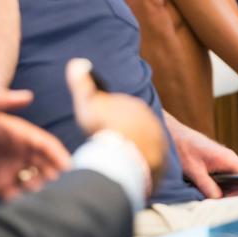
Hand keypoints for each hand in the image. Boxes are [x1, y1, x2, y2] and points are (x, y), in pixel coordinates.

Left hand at [0, 90, 70, 199]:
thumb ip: (0, 101)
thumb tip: (29, 95)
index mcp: (19, 133)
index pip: (45, 144)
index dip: (58, 154)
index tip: (68, 166)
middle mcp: (18, 151)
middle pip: (45, 163)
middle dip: (55, 173)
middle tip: (60, 185)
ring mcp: (9, 169)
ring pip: (35, 180)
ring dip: (41, 186)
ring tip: (40, 193)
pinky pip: (16, 194)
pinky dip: (23, 199)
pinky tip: (22, 202)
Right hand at [66, 58, 167, 181]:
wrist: (122, 154)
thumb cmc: (102, 127)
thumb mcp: (87, 102)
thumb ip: (81, 83)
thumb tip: (77, 61)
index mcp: (134, 106)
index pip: (123, 112)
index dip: (111, 122)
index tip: (102, 131)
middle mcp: (150, 121)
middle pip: (135, 129)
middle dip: (125, 136)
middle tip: (109, 149)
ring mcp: (158, 142)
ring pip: (143, 147)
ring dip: (133, 153)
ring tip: (117, 164)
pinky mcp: (161, 162)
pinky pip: (150, 165)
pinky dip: (141, 168)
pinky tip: (128, 174)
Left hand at [164, 111, 237, 198]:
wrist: (174, 134)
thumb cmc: (183, 148)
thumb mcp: (195, 171)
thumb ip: (208, 187)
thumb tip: (218, 200)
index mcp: (228, 158)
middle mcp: (228, 159)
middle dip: (237, 194)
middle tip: (223, 205)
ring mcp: (222, 161)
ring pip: (233, 180)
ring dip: (227, 191)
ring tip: (214, 200)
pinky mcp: (215, 162)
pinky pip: (224, 177)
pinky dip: (220, 187)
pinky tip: (208, 192)